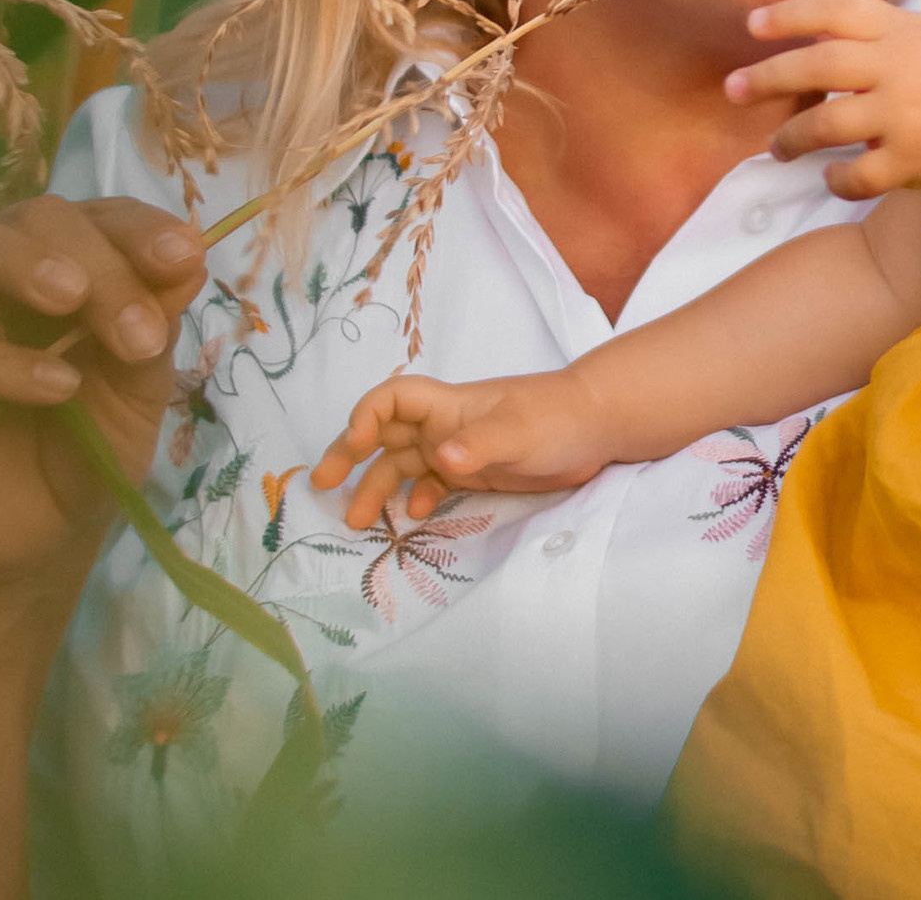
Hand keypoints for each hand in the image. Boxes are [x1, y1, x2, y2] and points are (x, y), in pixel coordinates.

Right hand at [0, 195, 207, 594]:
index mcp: (69, 258)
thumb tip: (189, 253)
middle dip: (97, 261)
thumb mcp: (143, 382)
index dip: (140, 227)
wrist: (46, 531)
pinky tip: (54, 388)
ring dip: (20, 262)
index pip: (100, 213)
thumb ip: (157, 317)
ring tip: (72, 301)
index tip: (182, 258)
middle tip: (137, 330)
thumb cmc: (96, 440)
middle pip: (33, 216)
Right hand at [311, 368, 613, 526]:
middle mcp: (445, 426)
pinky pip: (433, 484)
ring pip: (403, 465)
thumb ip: (481, 444)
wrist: (598, 425)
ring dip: (377, 487)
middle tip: (322, 484)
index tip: (355, 445)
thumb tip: (443, 458)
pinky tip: (415, 517)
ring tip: (357, 520)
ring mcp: (458, 449)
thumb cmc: (559, 417)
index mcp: (449, 406)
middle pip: (384, 435)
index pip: (392, 399)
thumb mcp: (520, 431)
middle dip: (350, 455)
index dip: (365, 417)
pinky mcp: (475, 473)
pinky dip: (417, 499)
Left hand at [725, 0, 920, 198]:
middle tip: (730, 89)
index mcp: (905, 28)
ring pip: (827, 124)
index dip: (790, 13)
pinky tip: (832, 179)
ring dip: (792, 138)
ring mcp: (905, 113)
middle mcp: (899, 65)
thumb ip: (890, 36)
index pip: (836, 9)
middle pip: (817, 64)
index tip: (752, 25)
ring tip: (774, 149)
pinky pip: (857, 175)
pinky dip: (837, 179)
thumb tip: (830, 40)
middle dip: (767, 76)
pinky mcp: (914, 159)